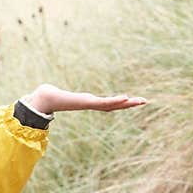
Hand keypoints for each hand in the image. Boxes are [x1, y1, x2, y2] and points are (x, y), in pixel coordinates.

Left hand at [23, 84, 147, 114]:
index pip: (109, 103)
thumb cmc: (54, 96)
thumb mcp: (63, 92)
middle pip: (115, 105)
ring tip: (140, 101)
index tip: (133, 100)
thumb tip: (53, 87)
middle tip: (144, 101)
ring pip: (113, 105)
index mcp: (90, 102)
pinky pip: (105, 102)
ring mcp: (92, 104)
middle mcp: (93, 104)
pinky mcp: (89, 102)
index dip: (121, 103)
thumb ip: (62, 91)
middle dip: (130, 104)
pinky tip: (126, 98)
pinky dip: (116, 101)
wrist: (47, 99)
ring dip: (128, 103)